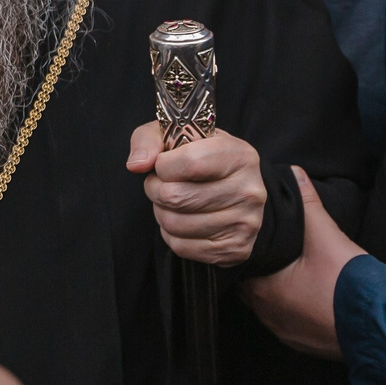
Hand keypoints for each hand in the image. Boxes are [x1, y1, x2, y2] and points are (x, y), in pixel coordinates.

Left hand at [125, 123, 265, 264]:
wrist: (237, 191)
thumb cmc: (202, 159)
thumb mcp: (178, 135)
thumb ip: (150, 139)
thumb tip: (137, 164)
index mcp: (239, 156)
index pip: (190, 162)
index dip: (163, 166)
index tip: (163, 165)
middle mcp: (248, 190)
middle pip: (176, 197)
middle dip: (156, 191)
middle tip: (161, 186)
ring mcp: (245, 222)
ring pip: (175, 224)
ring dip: (162, 213)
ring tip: (172, 203)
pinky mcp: (235, 249)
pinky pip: (181, 247)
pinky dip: (172, 235)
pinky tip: (183, 221)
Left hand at [238, 167, 355, 358]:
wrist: (381, 326)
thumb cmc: (347, 283)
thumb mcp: (326, 236)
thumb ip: (307, 204)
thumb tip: (295, 174)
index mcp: (262, 290)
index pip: (240, 266)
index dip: (249, 252)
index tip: (258, 240)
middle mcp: (267, 316)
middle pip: (253, 287)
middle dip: (264, 271)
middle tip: (279, 253)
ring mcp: (285, 334)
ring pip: (272, 307)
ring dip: (280, 292)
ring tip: (296, 272)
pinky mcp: (304, 345)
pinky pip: (291, 323)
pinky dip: (297, 309)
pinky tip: (312, 296)